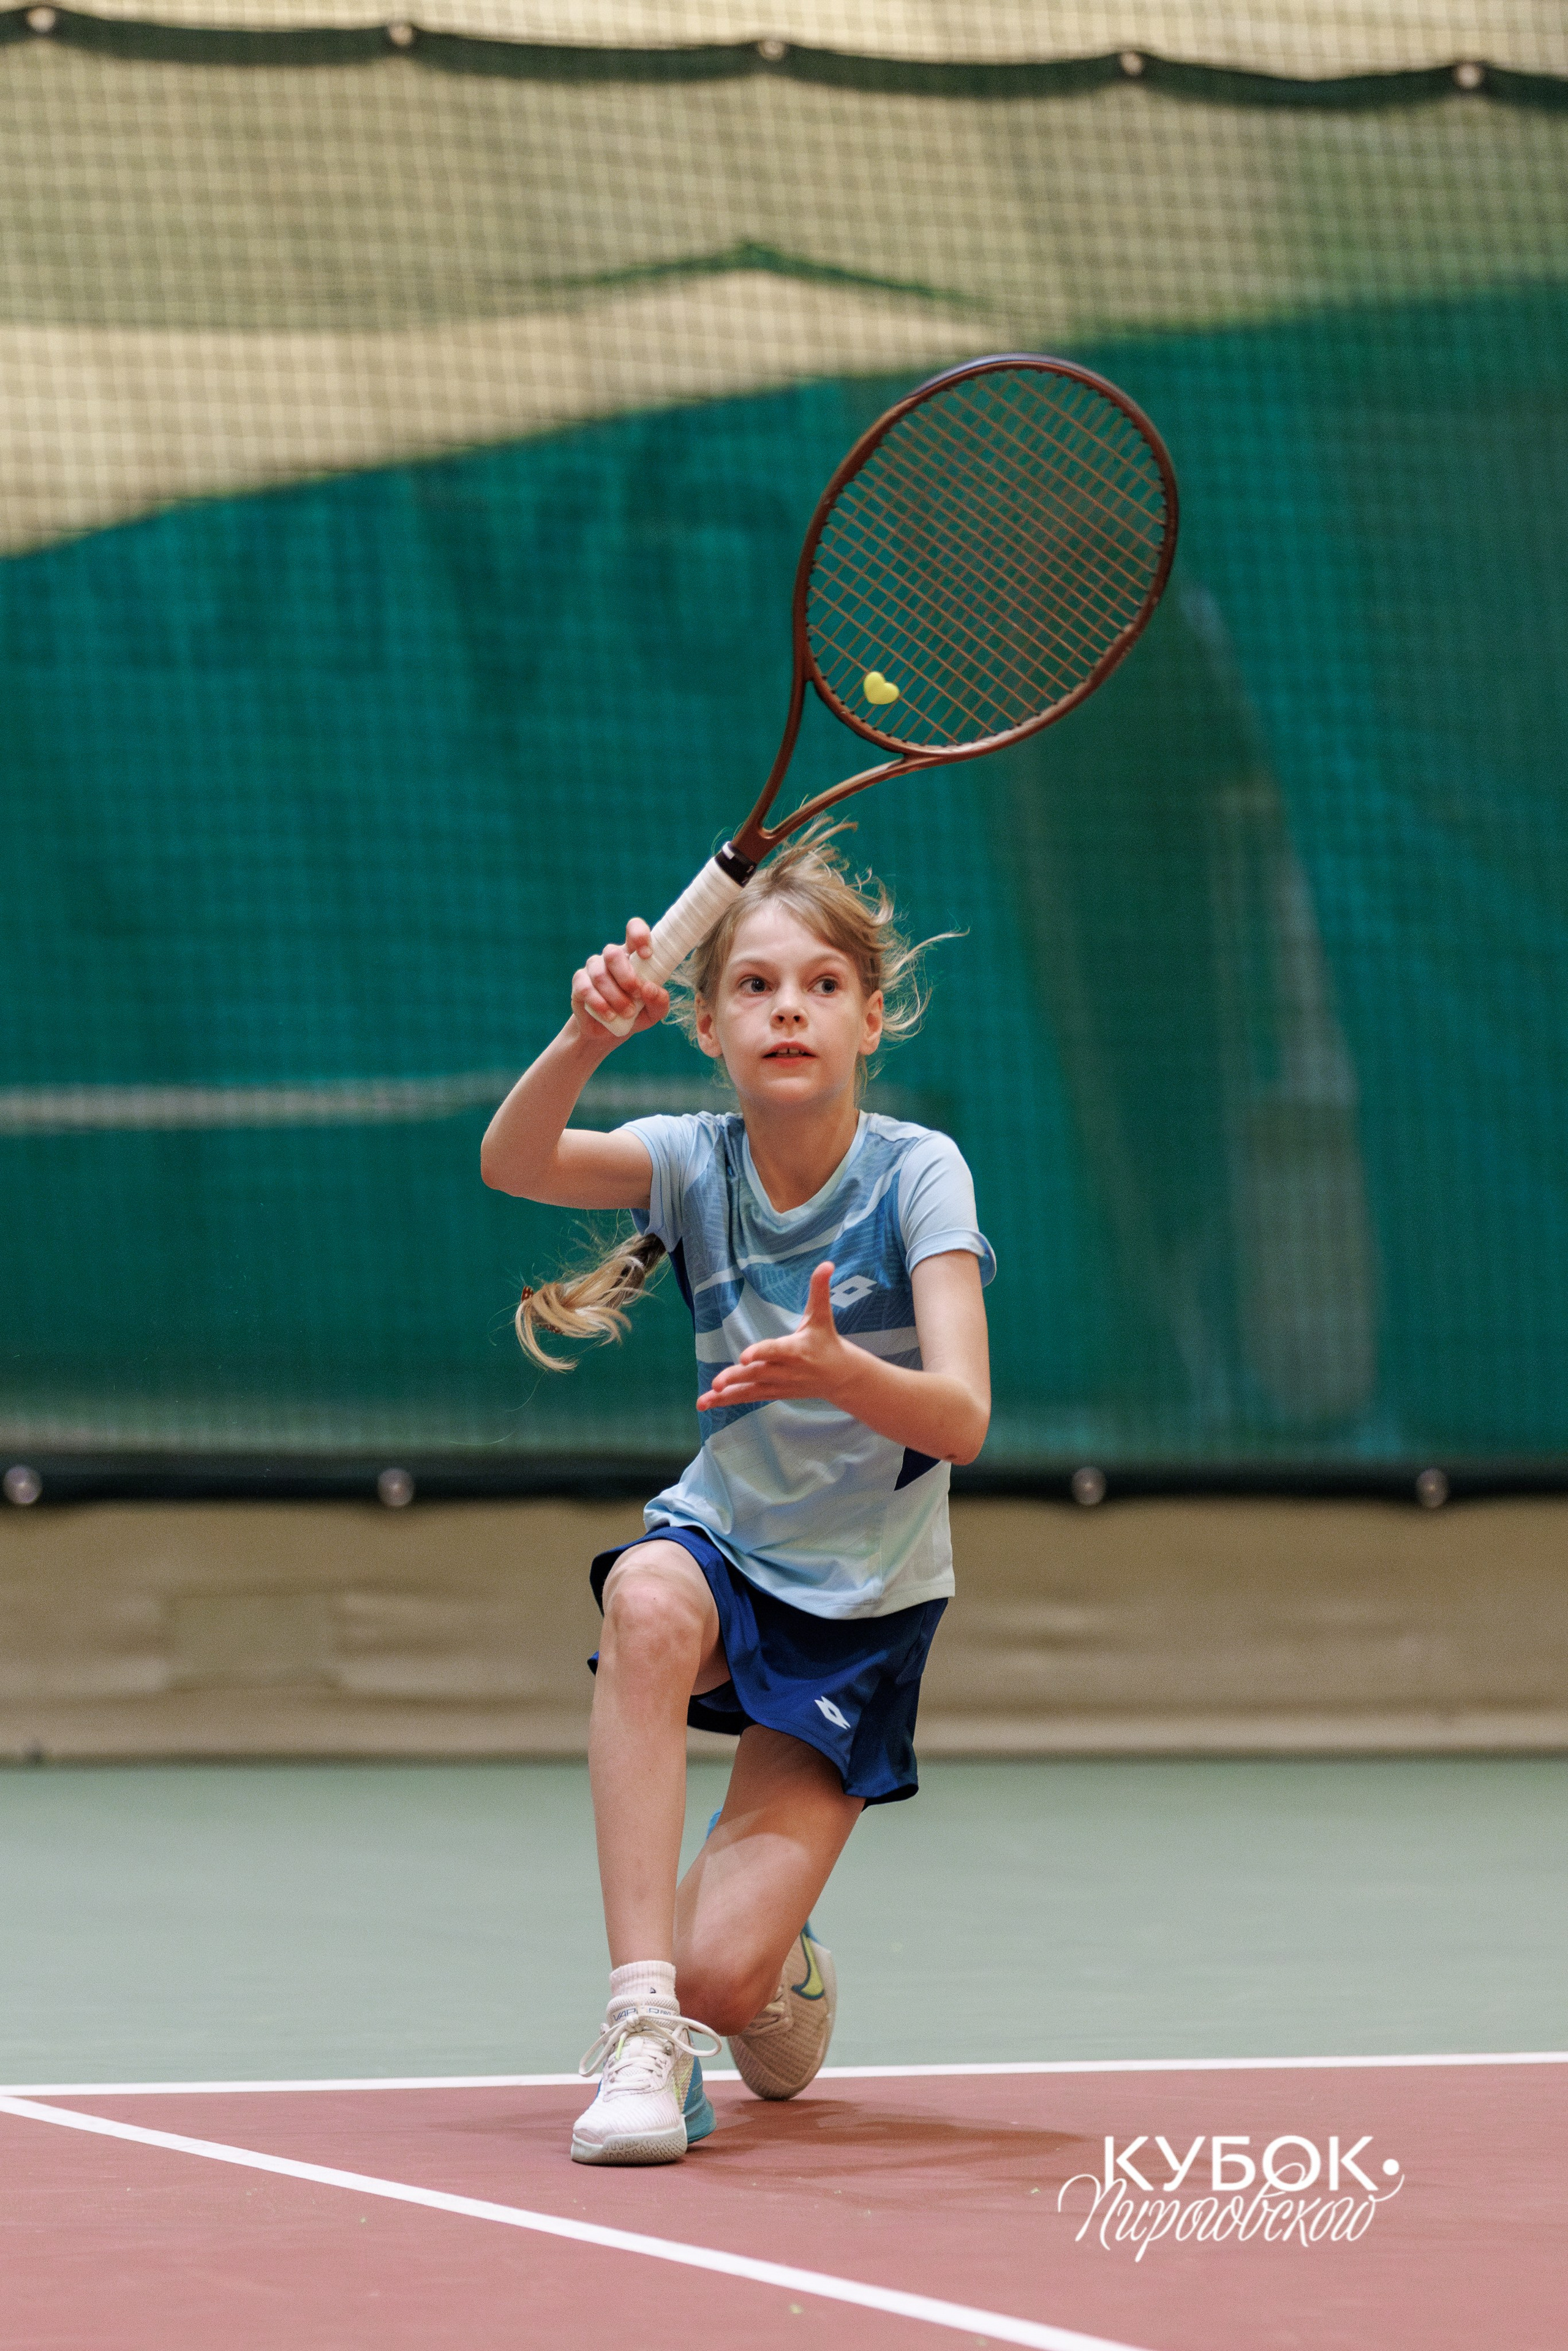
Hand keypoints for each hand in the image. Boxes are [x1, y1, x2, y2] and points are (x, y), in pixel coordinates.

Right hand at [571, 918, 669, 1044]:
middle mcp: (611, 957)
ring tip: (627, 1013)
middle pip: (613, 953)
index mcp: (633, 955)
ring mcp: (593, 968)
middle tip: (637, 995)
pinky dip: (600, 1004)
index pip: (633, 929)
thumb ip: (659, 1001)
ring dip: (616, 997)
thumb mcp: (654, 1012)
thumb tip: (649, 988)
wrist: (607, 1032)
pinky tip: (610, 1015)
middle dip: (627, 977)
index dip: (639, 935)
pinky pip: (585, 988)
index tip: (647, 955)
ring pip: (600, 974)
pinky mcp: (579, 983)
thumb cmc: (635, 1015)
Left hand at [696, 1262, 857, 1411]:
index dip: (760, 1353)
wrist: (840, 1376)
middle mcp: (785, 1370)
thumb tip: (827, 1264)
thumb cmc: (827, 1341)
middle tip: (716, 1382)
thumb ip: (819, 1290)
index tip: (744, 1357)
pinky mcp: (772, 1393)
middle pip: (757, 1374)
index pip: (775, 1351)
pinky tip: (706, 1403)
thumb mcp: (822, 1315)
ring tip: (704, 1401)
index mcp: (795, 1349)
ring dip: (725, 1396)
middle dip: (736, 1378)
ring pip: (749, 1390)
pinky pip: (747, 1398)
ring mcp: (778, 1385)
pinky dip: (727, 1401)